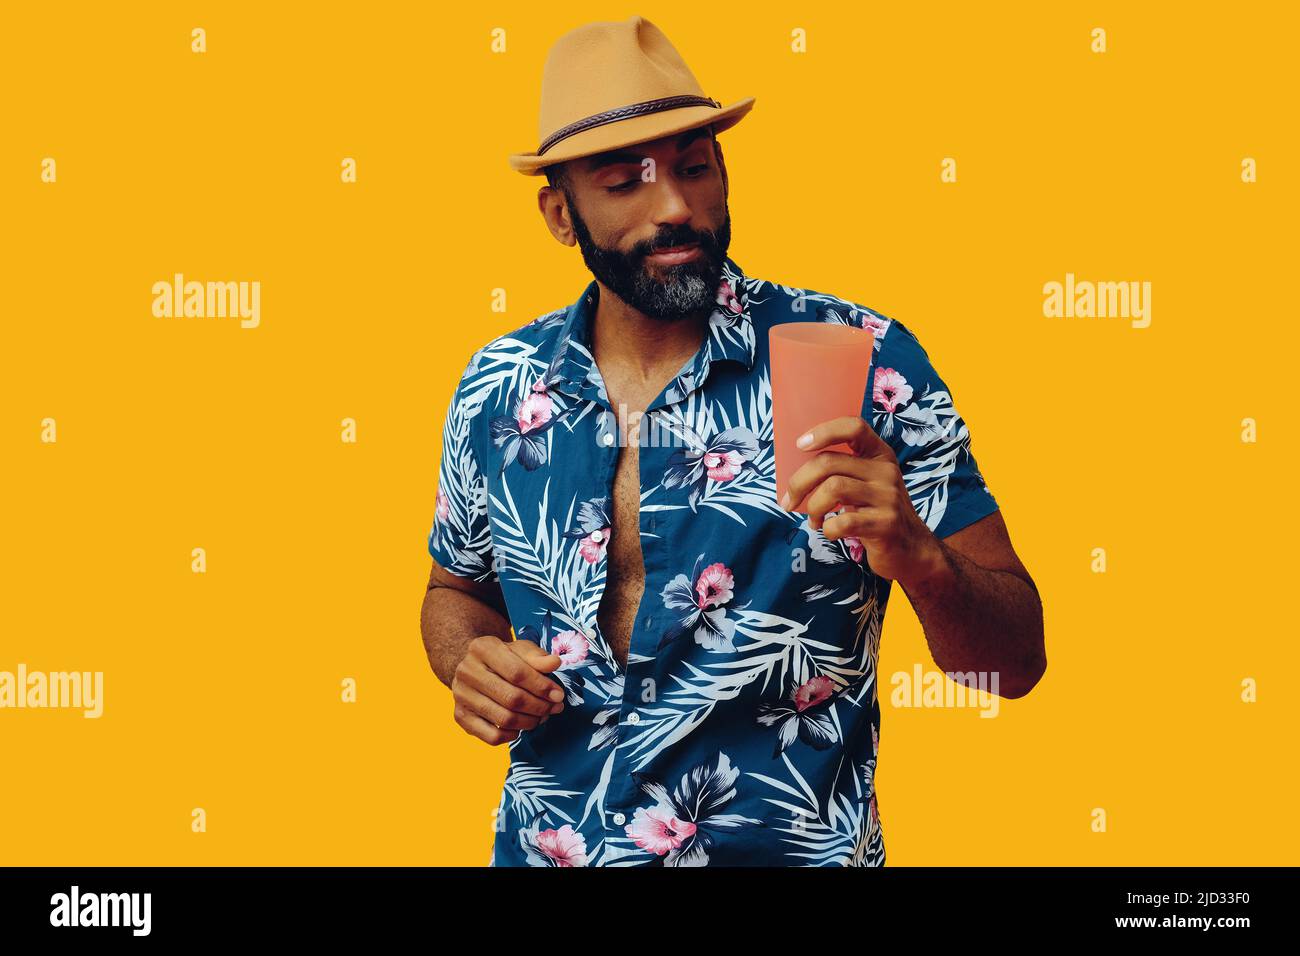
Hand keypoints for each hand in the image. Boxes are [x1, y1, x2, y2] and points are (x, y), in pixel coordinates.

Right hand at [451, 636, 565, 745]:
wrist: (475, 667)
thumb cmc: (503, 658)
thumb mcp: (520, 650)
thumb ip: (538, 657)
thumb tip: (554, 663)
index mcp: (483, 648)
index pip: (517, 672)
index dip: (541, 687)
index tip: (558, 695)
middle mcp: (467, 671)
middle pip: (511, 698)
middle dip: (539, 707)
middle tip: (555, 708)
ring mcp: (461, 695)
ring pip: (503, 719)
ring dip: (530, 722)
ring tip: (542, 717)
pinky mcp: (460, 716)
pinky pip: (491, 736)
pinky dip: (511, 736)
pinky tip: (521, 727)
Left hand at [779, 415, 942, 585]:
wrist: (911, 549)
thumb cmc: (876, 512)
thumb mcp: (866, 483)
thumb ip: (842, 470)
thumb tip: (794, 469)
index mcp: (879, 454)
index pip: (854, 427)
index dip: (824, 431)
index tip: (800, 444)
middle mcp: (886, 471)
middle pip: (829, 462)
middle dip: (799, 482)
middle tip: (790, 501)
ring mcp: (888, 497)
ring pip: (833, 488)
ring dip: (813, 507)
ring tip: (814, 520)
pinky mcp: (885, 524)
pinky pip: (843, 521)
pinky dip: (827, 528)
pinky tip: (830, 531)